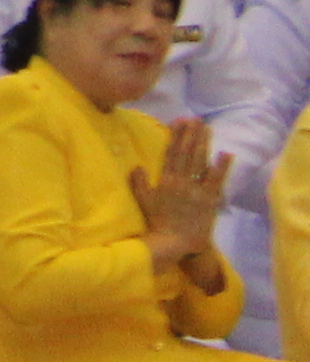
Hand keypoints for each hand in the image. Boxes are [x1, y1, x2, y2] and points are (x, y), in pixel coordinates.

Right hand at [137, 118, 232, 274]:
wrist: (175, 242)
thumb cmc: (159, 222)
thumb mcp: (144, 202)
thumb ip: (139, 183)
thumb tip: (136, 166)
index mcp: (165, 181)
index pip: (171, 153)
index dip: (176, 135)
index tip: (179, 121)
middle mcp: (180, 182)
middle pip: (187, 153)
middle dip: (191, 134)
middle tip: (195, 119)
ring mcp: (196, 190)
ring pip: (200, 162)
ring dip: (204, 143)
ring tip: (206, 128)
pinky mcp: (210, 200)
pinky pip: (216, 180)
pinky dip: (221, 167)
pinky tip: (225, 153)